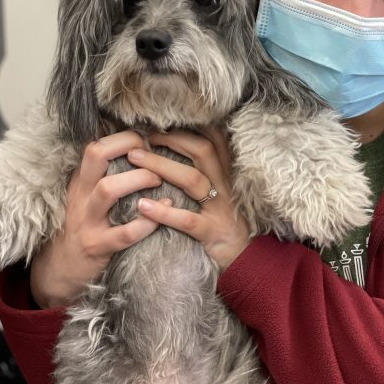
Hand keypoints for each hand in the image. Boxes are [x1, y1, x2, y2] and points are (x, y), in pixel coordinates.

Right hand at [30, 131, 161, 308]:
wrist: (60, 270)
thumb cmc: (84, 225)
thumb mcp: (85, 195)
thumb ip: (103, 173)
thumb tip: (131, 144)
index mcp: (80, 180)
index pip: (95, 144)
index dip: (123, 137)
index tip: (146, 142)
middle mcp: (81, 195)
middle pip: (96, 155)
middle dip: (128, 147)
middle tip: (153, 154)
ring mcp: (88, 221)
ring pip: (108, 189)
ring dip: (138, 179)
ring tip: (159, 180)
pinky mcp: (97, 247)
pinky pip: (124, 233)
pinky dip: (148, 222)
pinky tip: (164, 212)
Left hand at [131, 126, 250, 271]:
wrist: (248, 262)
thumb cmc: (226, 223)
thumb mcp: (223, 192)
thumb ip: (208, 170)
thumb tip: (182, 147)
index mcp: (226, 174)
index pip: (214, 139)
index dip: (190, 127)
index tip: (164, 121)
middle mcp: (225, 185)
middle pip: (202, 151)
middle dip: (172, 139)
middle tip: (143, 138)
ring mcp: (220, 209)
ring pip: (192, 180)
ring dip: (162, 166)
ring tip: (135, 159)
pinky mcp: (212, 232)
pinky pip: (187, 220)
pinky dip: (164, 212)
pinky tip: (143, 206)